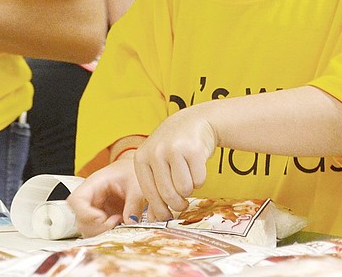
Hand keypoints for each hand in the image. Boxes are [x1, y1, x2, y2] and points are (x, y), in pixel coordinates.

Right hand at [67, 157, 145, 237]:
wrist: (132, 171)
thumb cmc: (130, 171)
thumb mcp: (136, 183)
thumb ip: (134, 202)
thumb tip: (131, 222)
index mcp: (94, 183)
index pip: (76, 200)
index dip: (84, 213)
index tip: (101, 218)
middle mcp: (89, 198)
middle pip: (80, 220)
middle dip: (97, 227)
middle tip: (116, 221)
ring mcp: (93, 210)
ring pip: (86, 229)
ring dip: (102, 231)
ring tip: (120, 220)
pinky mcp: (99, 219)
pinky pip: (96, 232)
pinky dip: (106, 233)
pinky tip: (119, 223)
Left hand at [134, 107, 216, 221]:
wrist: (195, 121)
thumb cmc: (173, 147)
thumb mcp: (157, 162)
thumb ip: (153, 187)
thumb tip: (154, 220)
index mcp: (141, 158)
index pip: (150, 194)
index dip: (160, 210)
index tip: (167, 216)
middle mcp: (156, 152)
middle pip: (168, 194)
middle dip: (178, 204)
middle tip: (182, 204)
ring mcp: (175, 149)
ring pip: (184, 189)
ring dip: (190, 190)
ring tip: (188, 178)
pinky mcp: (194, 149)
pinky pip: (199, 180)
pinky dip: (200, 179)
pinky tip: (196, 167)